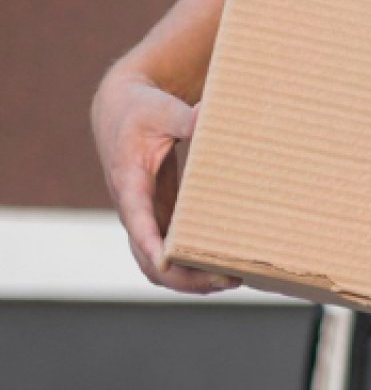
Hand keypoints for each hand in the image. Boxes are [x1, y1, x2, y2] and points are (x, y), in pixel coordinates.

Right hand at [87, 69, 238, 293]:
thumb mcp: (161, 109)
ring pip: (156, 265)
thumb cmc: (141, 109)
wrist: (118, 111)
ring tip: (232, 281)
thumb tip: (208, 116)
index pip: (136, 220)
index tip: (166, 263)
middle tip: (227, 279)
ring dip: (188, 279)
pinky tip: (223, 269)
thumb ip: (184, 117)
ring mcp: (145, 217)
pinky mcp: (157, 217)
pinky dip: (190, 267)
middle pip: (147, 258)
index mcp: (129, 182)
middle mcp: (133, 208)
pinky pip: (168, 253)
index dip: (150, 244)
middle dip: (183, 275)